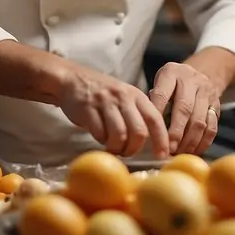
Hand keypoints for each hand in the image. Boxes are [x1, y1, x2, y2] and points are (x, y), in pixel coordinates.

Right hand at [55, 67, 169, 157]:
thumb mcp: (125, 98)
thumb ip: (138, 115)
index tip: (162, 155)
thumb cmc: (103, 95)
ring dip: (117, 148)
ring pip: (120, 135)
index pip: (155, 119)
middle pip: (139, 131)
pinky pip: (100, 133)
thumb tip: (152, 142)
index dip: (161, 139)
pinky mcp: (88, 109)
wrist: (73, 79)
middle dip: (134, 148)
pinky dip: (102, 141)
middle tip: (127, 153)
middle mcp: (123, 97)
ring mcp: (106, 102)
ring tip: (113, 148)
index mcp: (137, 95)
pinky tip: (101, 138)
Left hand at [148, 62, 221, 154]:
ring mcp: (207, 92)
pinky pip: (212, 127)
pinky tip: (193, 151)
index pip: (162, 94)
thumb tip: (148, 128)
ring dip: (189, 141)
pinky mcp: (217, 105)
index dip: (157, 115)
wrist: (201, 73)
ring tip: (179, 152)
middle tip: (168, 148)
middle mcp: (191, 80)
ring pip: (200, 120)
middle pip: (184, 109)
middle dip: (176, 132)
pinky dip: (203, 142)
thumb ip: (154, 100)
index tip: (151, 132)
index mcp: (171, 73)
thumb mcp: (160, 83)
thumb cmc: (172, 84)